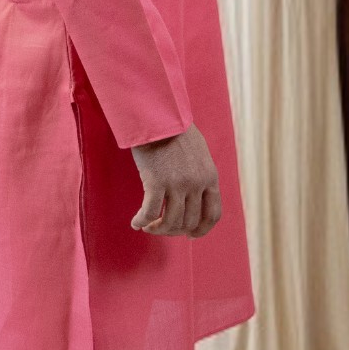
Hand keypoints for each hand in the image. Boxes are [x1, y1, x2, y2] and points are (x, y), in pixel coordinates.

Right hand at [130, 121, 220, 237]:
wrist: (158, 114)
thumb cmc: (174, 129)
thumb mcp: (199, 152)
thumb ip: (200, 173)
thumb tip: (195, 193)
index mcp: (210, 177)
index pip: (213, 214)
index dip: (201, 230)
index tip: (189, 234)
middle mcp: (197, 184)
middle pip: (189, 222)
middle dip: (174, 230)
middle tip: (161, 227)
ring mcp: (178, 184)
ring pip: (170, 222)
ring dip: (157, 229)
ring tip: (147, 226)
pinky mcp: (157, 182)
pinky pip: (150, 213)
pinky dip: (142, 221)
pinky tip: (136, 223)